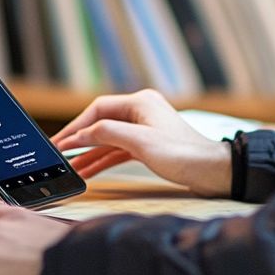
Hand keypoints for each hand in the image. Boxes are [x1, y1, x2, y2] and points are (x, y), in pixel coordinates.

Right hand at [52, 89, 231, 196]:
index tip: (62, 142)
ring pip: (109, 138)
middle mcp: (141, 111)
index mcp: (140, 102)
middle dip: (81, 140)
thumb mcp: (140, 143)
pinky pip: (119, 149)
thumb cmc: (184, 155)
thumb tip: (82, 134)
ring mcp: (145, 128)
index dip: (77, 126)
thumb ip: (107, 134)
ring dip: (90, 153)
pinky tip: (90, 170)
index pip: (98, 109)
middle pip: (101, 122)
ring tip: (72, 168)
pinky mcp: (148, 144)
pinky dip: (104, 159)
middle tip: (61, 154)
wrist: (214, 172)